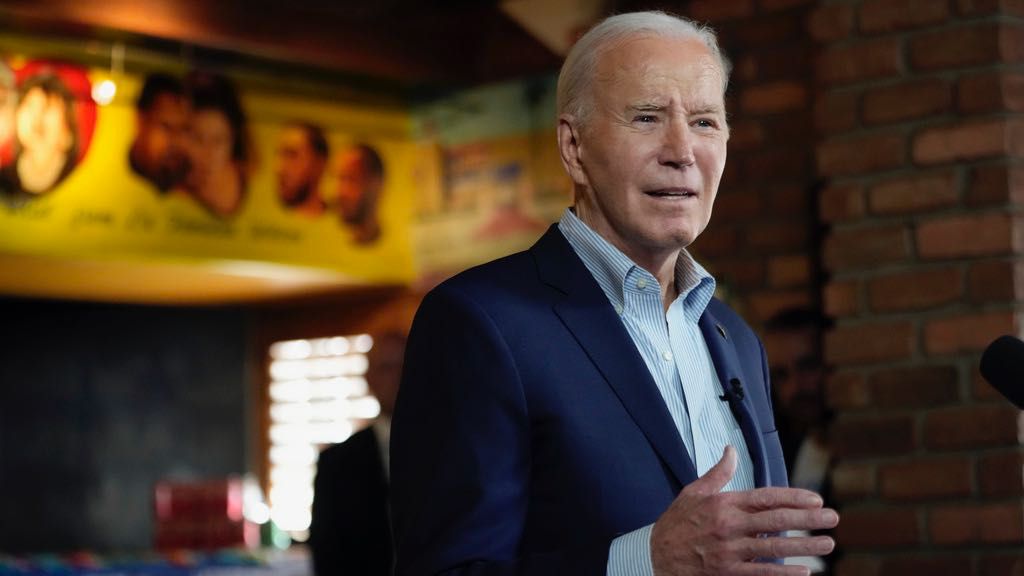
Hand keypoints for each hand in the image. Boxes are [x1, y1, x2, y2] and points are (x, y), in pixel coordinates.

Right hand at [650, 446, 838, 575]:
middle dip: (808, 519)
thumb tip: (731, 450)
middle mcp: (728, 526)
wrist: (654, 555)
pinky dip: (782, 573)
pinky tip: (803, 572)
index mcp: (724, 503)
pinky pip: (760, 573)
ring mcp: (728, 551)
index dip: (793, 498)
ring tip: (827, 544)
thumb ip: (718, 472)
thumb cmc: (676, 522)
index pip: (765, 498)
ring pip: (773, 548)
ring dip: (804, 546)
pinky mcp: (726, 572)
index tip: (816, 499)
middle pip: (775, 521)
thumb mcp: (693, 491)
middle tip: (833, 518)